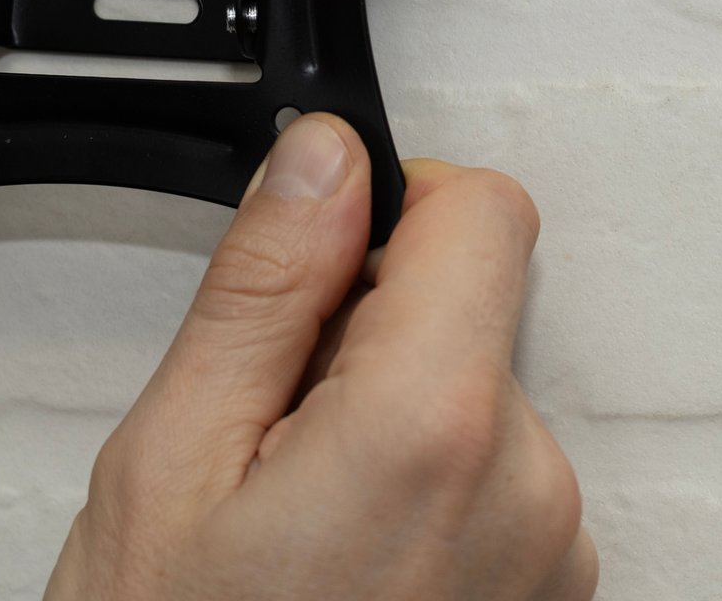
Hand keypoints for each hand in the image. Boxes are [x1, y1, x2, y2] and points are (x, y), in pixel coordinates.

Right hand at [47, 116, 594, 600]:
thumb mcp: (174, 460)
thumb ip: (265, 289)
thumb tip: (324, 162)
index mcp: (432, 427)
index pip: (483, 212)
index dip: (393, 204)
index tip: (324, 251)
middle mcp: (526, 489)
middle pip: (469, 313)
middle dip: (366, 340)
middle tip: (266, 442)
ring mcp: (547, 556)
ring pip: (475, 401)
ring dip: (392, 426)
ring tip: (296, 525)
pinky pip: (494, 486)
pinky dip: (425, 497)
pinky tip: (341, 565)